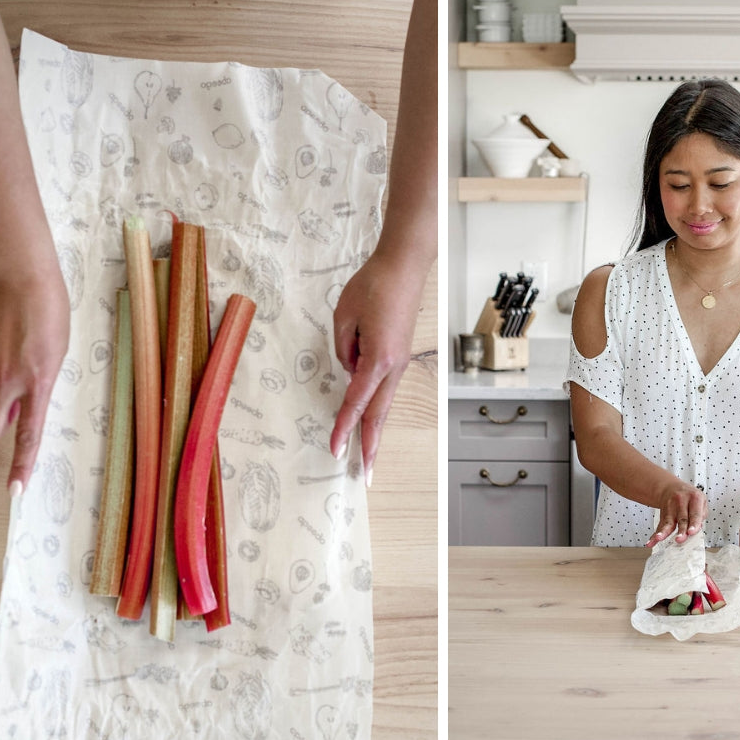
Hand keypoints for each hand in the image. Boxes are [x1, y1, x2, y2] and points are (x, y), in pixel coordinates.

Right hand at [0, 273, 68, 494]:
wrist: (21, 278)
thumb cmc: (49, 313)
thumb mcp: (57, 355)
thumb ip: (39, 385)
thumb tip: (20, 406)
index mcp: (38, 382)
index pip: (29, 433)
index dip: (22, 463)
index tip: (16, 489)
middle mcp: (8, 380)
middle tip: (9, 405)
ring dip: (0, 383)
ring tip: (17, 350)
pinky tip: (4, 337)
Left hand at [328, 248, 428, 484]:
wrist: (403, 265)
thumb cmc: (372, 286)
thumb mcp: (344, 317)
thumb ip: (343, 350)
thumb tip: (351, 368)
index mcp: (377, 359)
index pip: (356, 402)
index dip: (344, 427)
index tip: (336, 450)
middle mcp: (393, 366)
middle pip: (379, 414)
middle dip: (372, 445)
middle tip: (367, 473)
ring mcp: (399, 361)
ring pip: (384, 401)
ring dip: (374, 426)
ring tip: (367, 451)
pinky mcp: (399, 354)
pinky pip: (384, 383)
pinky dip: (374, 400)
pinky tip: (366, 407)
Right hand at [645, 480, 705, 546]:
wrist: (672, 487)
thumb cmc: (689, 497)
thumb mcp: (701, 500)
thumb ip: (701, 515)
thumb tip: (698, 528)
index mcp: (695, 498)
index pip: (695, 513)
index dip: (694, 523)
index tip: (692, 532)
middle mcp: (682, 501)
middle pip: (682, 518)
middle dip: (681, 530)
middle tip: (680, 539)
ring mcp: (671, 507)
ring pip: (668, 522)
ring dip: (664, 532)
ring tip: (659, 538)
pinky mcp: (663, 514)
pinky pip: (659, 526)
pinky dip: (654, 535)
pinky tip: (651, 541)